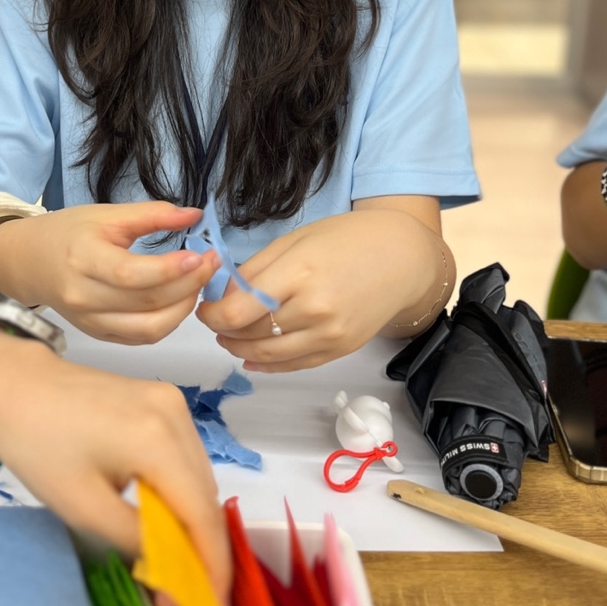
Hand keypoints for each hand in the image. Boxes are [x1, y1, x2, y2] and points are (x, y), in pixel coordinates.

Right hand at [0, 201, 218, 343]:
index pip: (131, 274)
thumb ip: (152, 214)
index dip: (169, 269)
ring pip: (149, 328)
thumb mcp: (107, 214)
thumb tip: (196, 215)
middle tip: (211, 264)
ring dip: (183, 308)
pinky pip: (142, 338)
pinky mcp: (99, 335)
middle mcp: (85, 297)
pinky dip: (168, 323)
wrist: (30, 262)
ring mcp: (91, 322)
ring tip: (198, 283)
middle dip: (188, 285)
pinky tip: (179, 300)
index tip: (200, 256)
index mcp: (83, 259)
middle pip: (146, 303)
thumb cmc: (69, 233)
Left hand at [0, 331, 230, 605]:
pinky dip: (180, 493)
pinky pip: (185, 458)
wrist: (13, 382)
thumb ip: (136, 543)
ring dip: (192, 522)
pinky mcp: (162, 401)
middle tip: (186, 598)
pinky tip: (162, 520)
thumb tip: (174, 580)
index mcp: (157, 438)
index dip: (213, 565)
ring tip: (175, 567)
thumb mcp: (81, 507)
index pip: (202, 513)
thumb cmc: (36, 443)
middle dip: (203, 549)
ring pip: (199, 477)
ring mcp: (172, 402)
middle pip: (206, 495)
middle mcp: (176, 414)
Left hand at [197, 208, 443, 370]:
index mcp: (299, 273)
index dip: (212, 314)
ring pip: (267, 355)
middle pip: (250, 334)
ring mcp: (329, 335)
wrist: (401, 258)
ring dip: (240, 349)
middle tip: (214, 319)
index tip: (204, 307)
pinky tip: (251, 357)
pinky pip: (293, 366)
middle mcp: (314, 310)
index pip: (239, 311)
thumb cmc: (347, 239)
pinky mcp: (338, 351)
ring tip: (229, 337)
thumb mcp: (294, 240)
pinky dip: (267, 364)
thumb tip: (223, 295)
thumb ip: (255, 269)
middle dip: (223, 329)